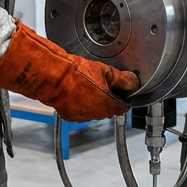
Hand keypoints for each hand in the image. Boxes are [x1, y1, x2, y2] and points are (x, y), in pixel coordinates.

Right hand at [0, 20, 139, 121]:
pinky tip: (77, 92)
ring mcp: (82, 116)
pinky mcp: (69, 115)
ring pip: (93, 110)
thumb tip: (133, 82)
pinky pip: (80, 111)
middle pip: (108, 109)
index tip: (121, 92)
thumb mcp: (105, 70)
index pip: (123, 107)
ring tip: (87, 85)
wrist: (52, 76)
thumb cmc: (75, 73)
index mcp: (108, 105)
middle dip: (107, 98)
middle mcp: (96, 114)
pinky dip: (80, 104)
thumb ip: (123, 79)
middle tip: (102, 84)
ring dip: (93, 102)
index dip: (123, 98)